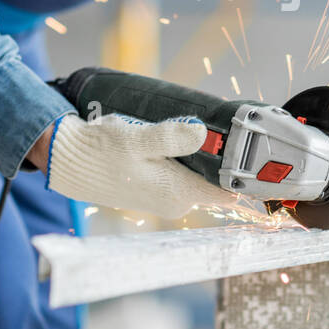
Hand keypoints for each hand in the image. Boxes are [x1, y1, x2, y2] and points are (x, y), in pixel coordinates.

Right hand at [43, 113, 230, 218]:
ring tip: (191, 129)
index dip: (246, 174)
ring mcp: (164, 197)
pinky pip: (180, 172)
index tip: (260, 155)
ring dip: (199, 154)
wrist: (67, 161)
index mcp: (178, 194)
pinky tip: (170, 139)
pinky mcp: (154, 189)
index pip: (228, 191)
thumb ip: (172, 137)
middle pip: (214, 178)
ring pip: (197, 172)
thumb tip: (202, 133)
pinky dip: (182, 157)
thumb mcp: (138, 138)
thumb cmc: (100, 152)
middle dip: (220, 155)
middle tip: (220, 127)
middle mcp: (175, 202)